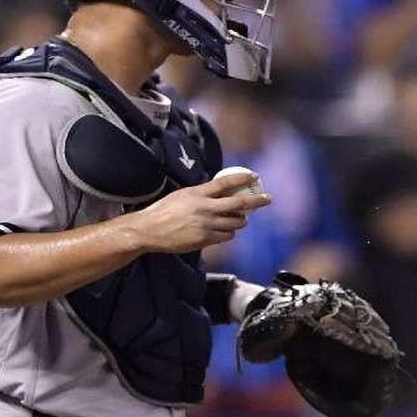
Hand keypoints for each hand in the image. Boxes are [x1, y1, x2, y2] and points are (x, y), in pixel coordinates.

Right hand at [127, 172, 270, 253]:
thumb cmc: (163, 211)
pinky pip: (226, 236)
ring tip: (239, 219)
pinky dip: (229, 233)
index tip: (255, 177)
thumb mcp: (182, 195)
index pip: (225, 182)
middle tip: (268, 199)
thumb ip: (202, 193)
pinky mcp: (205, 239)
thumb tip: (220, 190)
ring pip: (235, 223)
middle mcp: (204, 208)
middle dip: (257, 201)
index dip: (243, 179)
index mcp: (198, 193)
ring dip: (241, 220)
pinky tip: (225, 231)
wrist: (149, 231)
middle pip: (238, 203)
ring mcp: (206, 225)